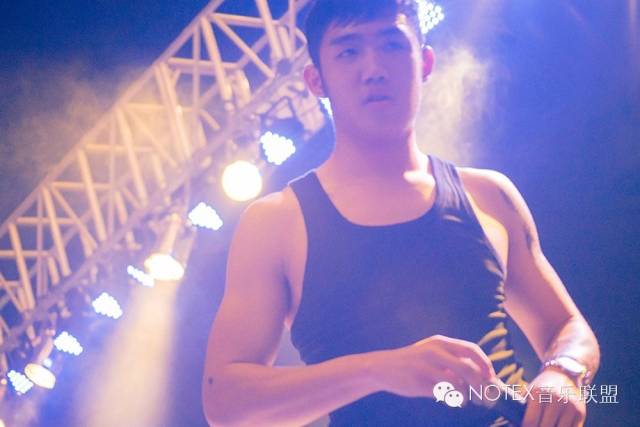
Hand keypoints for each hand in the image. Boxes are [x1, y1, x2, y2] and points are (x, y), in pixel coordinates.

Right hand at [369, 334, 496, 405]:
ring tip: (468, 401)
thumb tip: (483, 377)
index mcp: (440, 342)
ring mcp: (426, 366)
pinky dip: (454, 399)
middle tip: (487, 398)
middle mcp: (435, 351)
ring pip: (458, 382)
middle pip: (468, 368)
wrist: (383, 367)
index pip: (471, 349)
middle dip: (482, 385)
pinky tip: (454, 401)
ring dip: (468, 395)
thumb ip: (453, 361)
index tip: (492, 378)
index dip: (485, 364)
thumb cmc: (414, 363)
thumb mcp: (432, 354)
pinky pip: (445, 393)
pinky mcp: (419, 382)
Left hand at [522, 368, 586, 426]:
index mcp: (539, 393)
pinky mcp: (580, 413)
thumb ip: (523, 407)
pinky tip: (556, 426)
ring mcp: (570, 406)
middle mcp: (555, 399)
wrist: (564, 374)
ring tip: (544, 425)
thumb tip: (516, 424)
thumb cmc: (542, 386)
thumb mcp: (530, 392)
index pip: (530, 421)